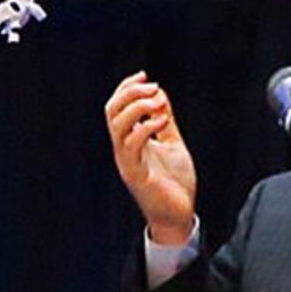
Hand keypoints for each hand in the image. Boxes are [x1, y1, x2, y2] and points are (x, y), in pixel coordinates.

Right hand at [105, 73, 199, 246]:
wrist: (178, 216)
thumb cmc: (174, 183)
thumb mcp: (171, 143)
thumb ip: (164, 120)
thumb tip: (160, 93)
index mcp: (130, 141)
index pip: (116, 107)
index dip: (126, 87)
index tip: (145, 75)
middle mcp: (124, 150)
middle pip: (112, 112)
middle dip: (130, 93)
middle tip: (153, 86)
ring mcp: (128, 162)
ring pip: (117, 126)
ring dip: (137, 107)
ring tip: (159, 101)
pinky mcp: (137, 175)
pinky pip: (132, 146)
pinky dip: (146, 127)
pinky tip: (162, 121)